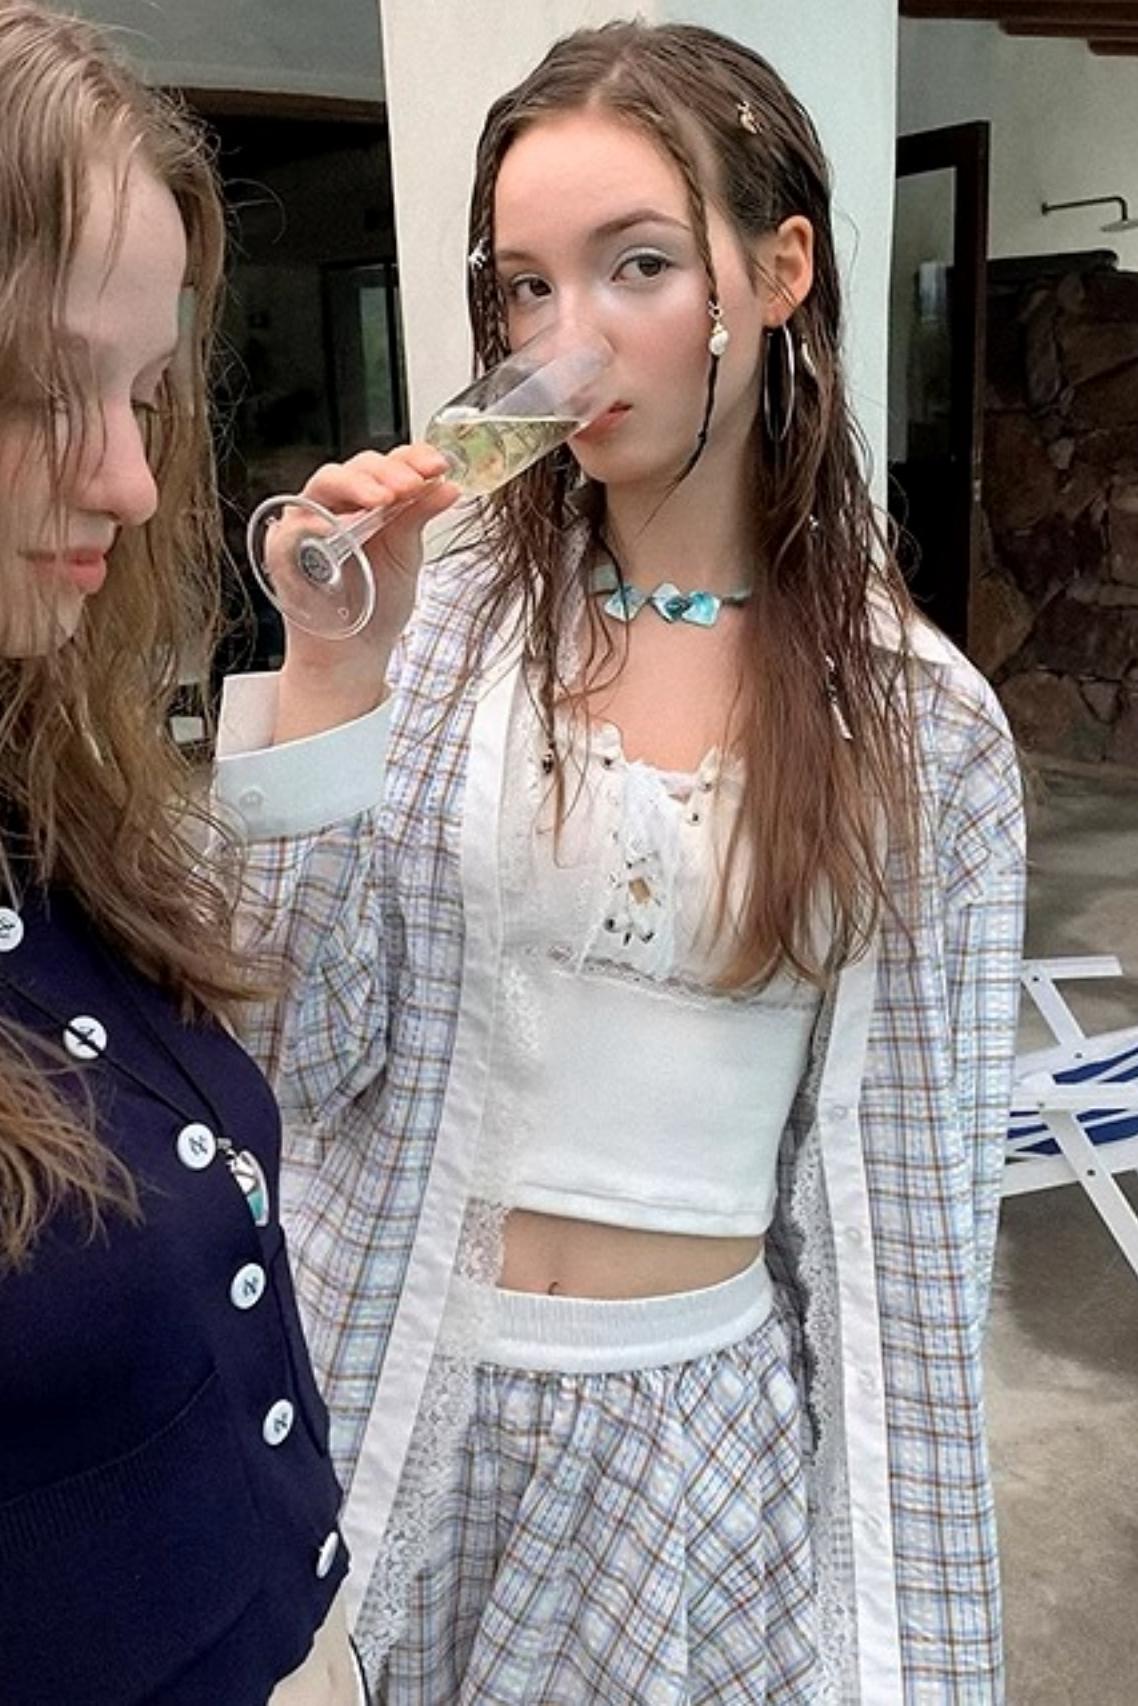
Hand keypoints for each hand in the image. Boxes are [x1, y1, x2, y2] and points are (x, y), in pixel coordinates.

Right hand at [277, 443, 460, 677]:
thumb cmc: (376, 604)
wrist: (354, 654)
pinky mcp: (284, 550)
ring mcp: (308, 523)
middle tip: (412, 484)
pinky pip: (294, 526)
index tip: (437, 465)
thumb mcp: (407, 555)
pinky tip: (342, 524)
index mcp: (368, 501)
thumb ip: (420, 517)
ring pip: (324, 484)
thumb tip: (447, 485)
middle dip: (387, 471)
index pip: (386, 465)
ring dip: (356, 485)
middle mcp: (336, 505)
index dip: (410, 458)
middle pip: (355, 467)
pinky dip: (317, 521)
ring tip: (385, 499)